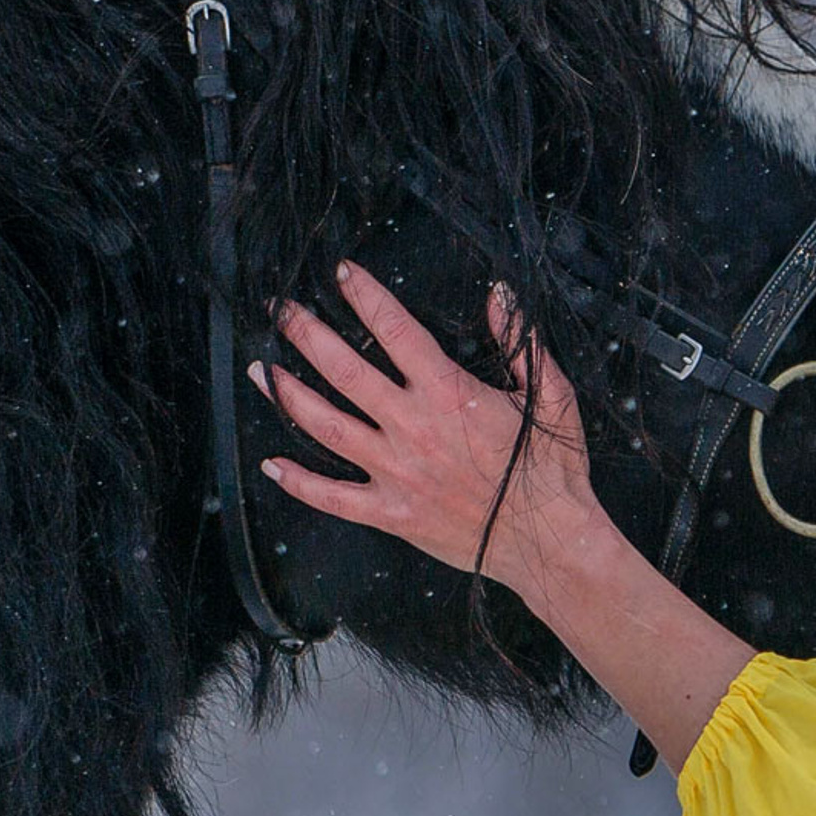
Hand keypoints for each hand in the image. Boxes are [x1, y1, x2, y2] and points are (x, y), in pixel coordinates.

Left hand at [253, 260, 605, 598]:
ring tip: (263, 371)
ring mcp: (397, 471)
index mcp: (449, 393)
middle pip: (344, 369)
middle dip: (307, 335)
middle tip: (282, 312)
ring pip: (326, 425)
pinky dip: (299, 482)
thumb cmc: (552, 472)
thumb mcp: (551, 395)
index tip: (342, 273)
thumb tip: (500, 296)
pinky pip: (333, 497)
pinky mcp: (392, 513)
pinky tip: (272, 464)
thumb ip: (520, 342)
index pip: (396, 329)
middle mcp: (413, 427)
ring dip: (288, 395)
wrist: (550, 541)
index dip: (365, 295)